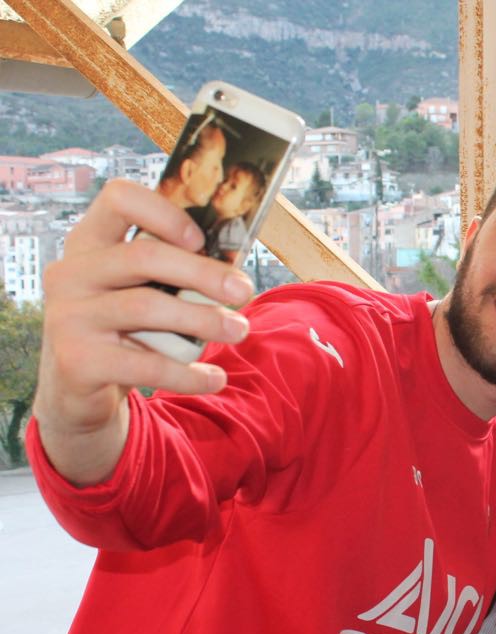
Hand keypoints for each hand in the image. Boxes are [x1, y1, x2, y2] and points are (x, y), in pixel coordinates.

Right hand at [32, 179, 254, 485]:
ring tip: (239, 330)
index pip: (118, 199)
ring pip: (147, 307)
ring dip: (204, 319)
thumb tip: (235, 272)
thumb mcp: (138, 291)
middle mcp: (72, 273)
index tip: (201, 240)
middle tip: (244, 291)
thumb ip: (171, 274)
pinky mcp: (77, 361)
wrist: (76, 390)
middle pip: (144, 256)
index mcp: (89, 243)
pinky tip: (214, 378)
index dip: (164, 212)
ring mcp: (69, 316)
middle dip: (204, 273)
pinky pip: (146, 364)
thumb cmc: (122, 329)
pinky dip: (189, 373)